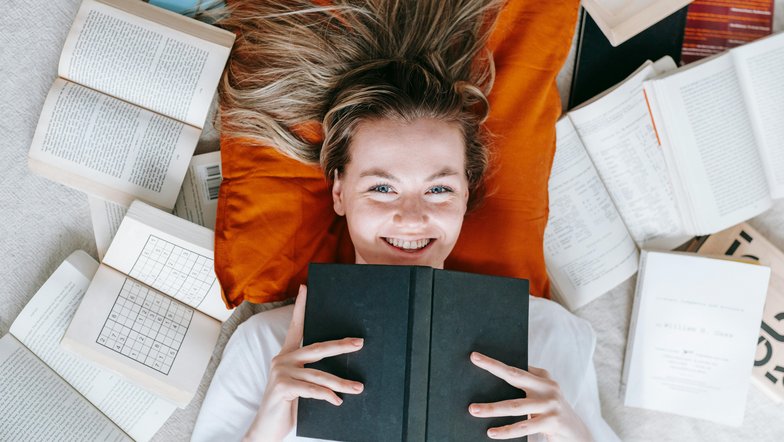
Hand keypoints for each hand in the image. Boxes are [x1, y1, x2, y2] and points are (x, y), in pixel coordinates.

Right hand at [243, 285, 364, 441]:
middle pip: (318, 348)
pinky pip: (311, 389)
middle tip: (359, 343)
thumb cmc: (285, 405)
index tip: (305, 288)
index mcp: (286, 355)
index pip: (295, 326)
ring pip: (319, 374)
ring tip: (358, 387)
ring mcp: (281, 373)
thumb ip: (311, 373)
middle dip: (341, 345)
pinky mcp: (282, 387)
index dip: (300, 307)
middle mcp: (282, 359)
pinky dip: (327, 395)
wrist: (265, 429)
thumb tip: (338, 368)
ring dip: (341, 382)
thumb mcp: (299, 385)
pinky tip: (337, 401)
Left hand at [468, 352, 591, 440]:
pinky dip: (506, 431)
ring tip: (473, 410)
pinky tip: (492, 432)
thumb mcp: (543, 395)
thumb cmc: (552, 413)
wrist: (577, 433)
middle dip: (493, 368)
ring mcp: (550, 405)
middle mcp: (548, 388)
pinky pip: (524, 427)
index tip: (476, 357)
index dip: (495, 363)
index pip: (515, 369)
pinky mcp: (552, 422)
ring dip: (492, 408)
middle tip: (474, 363)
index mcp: (543, 379)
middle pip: (514, 376)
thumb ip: (527, 385)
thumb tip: (495, 382)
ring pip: (515, 406)